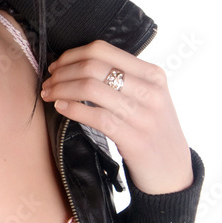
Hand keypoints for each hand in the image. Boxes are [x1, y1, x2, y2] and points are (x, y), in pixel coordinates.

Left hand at [40, 40, 192, 194]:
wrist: (173, 172)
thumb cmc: (152, 131)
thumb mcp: (148, 97)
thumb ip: (123, 79)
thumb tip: (79, 65)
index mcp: (152, 74)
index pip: (102, 50)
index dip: (72, 55)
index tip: (56, 66)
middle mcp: (150, 90)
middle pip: (93, 67)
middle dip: (62, 73)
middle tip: (48, 82)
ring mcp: (144, 114)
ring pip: (90, 89)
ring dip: (61, 89)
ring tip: (49, 95)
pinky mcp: (134, 138)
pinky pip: (95, 117)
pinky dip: (72, 109)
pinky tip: (60, 108)